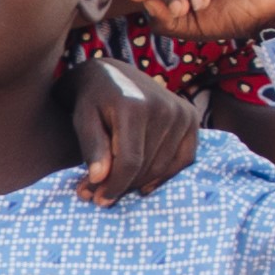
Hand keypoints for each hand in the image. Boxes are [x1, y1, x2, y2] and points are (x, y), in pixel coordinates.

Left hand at [68, 54, 202, 203]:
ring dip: (140, 183)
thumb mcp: (83, 119)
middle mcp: (164, 107)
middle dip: (123, 186)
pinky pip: (184, 159)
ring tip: (117, 187)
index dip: (115, 186)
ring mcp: (181, 112)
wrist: (112, 73)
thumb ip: (92, 148)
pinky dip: (165, 175)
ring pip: (163, 167)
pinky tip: (145, 184)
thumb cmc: (92, 100)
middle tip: (100, 196)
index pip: (130, 162)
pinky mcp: (191, 117)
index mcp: (134, 106)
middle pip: (147, 167)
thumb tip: (99, 178)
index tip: (99, 200)